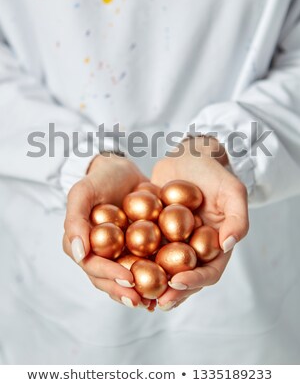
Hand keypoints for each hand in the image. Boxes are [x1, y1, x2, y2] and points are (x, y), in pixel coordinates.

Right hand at [63, 154, 152, 309]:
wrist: (122, 170)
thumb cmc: (99, 179)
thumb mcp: (82, 192)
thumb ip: (75, 220)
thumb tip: (79, 253)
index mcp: (83, 246)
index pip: (93, 266)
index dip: (108, 275)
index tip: (127, 278)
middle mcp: (100, 254)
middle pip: (110, 280)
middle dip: (125, 291)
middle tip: (143, 300)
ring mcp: (119, 254)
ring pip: (128, 278)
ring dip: (140, 292)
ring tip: (157, 301)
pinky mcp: (139, 249)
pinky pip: (147, 265)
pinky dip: (156, 276)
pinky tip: (171, 285)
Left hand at [151, 136, 248, 310]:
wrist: (188, 156)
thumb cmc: (213, 172)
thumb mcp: (232, 190)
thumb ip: (237, 218)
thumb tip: (227, 245)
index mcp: (216, 246)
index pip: (209, 272)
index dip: (195, 281)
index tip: (177, 282)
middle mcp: (195, 249)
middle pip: (185, 278)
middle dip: (171, 291)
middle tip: (154, 300)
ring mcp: (174, 243)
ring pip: (163, 270)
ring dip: (151, 284)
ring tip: (136, 293)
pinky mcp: (155, 234)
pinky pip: (145, 250)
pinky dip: (135, 261)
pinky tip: (120, 267)